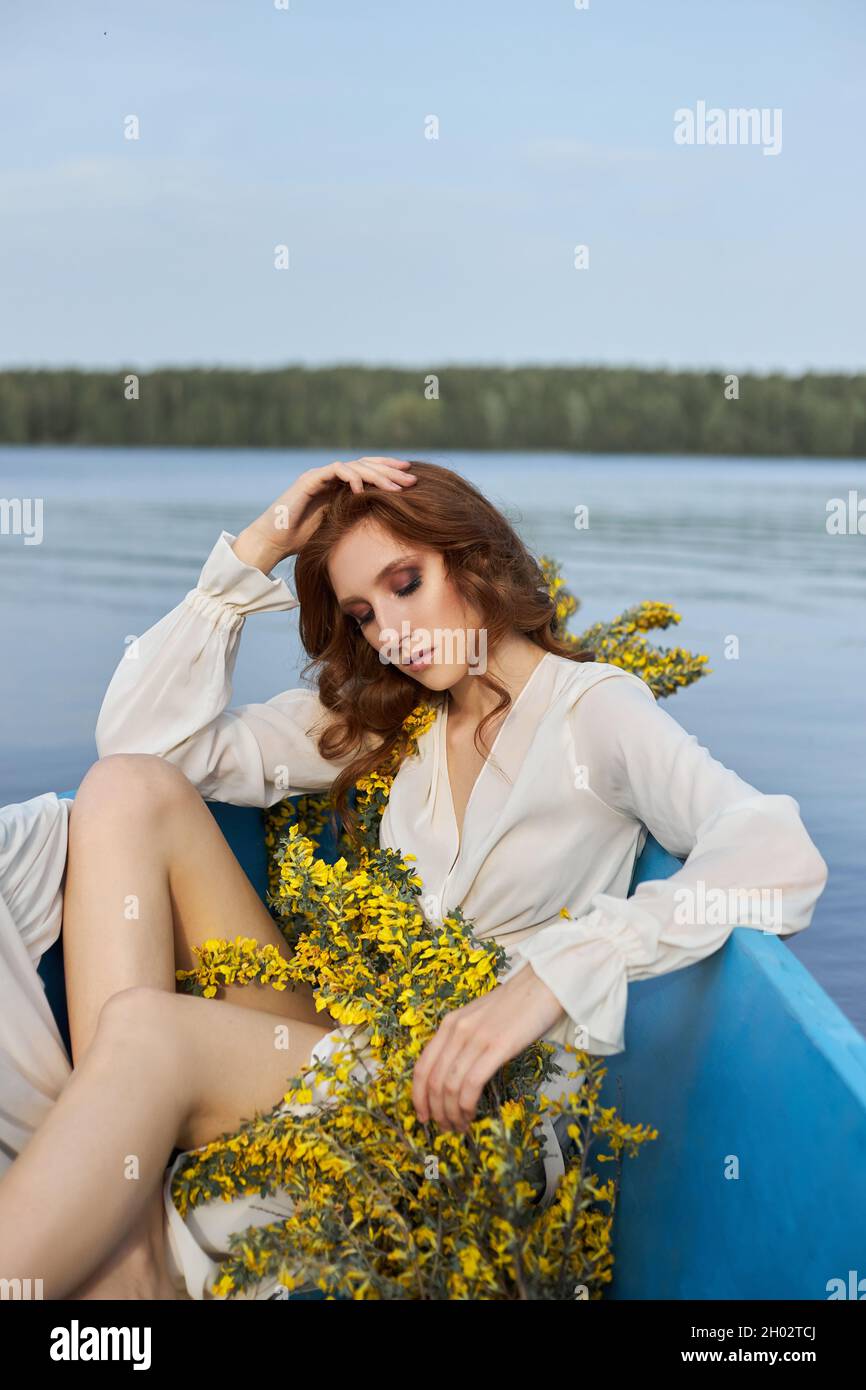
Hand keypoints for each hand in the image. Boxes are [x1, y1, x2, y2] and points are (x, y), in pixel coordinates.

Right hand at [232, 457, 417, 573]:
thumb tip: (388, 528)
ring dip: (377, 475)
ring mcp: (320, 476)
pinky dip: (351, 477)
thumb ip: (357, 520)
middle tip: (412, 479)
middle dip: (390, 471)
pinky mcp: (309, 480)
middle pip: (366, 465)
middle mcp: (331, 477)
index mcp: (339, 486)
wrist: (274, 542)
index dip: (390, 472)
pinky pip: (335, 471)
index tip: (412, 479)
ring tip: (395, 488)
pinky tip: (364, 490)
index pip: (369, 472)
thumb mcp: (340, 529)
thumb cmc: (305, 540)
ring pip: (354, 465)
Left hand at [411, 965, 566, 1133]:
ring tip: (459, 1126)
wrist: (544, 983)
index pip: (422, 1066)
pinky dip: (466, 1105)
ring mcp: (475, 1038)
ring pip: (449, 1086)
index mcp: (450, 1023)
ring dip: (451, 1113)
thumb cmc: (517, 1004)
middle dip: (435, 1111)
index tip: (423, 1115)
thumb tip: (458, 1075)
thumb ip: (465, 1040)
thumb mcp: (480, 1019)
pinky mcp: (497, 1046)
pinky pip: (471, 1083)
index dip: (418, 1096)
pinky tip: (472, 1115)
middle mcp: (456, 1030)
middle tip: (445, 1128)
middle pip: (433, 1080)